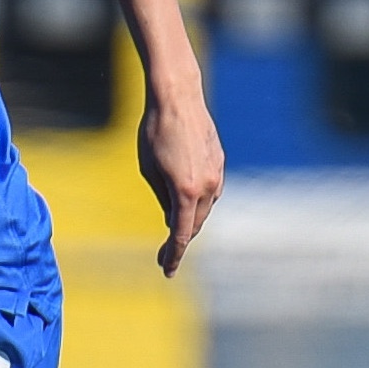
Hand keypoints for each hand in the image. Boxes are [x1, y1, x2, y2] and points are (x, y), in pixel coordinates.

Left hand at [136, 83, 224, 276]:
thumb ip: (163, 198)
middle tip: (164, 256)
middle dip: (179, 241)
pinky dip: (198, 201)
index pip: (179, 234)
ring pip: (204, 208)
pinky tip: (186, 200)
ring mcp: (216, 173)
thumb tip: (172, 219)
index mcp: (186, 191)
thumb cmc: (155, 131)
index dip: (172, 256)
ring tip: (172, 227)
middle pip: (194, 224)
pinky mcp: (219, 162)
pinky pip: (210, 190)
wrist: (177, 96)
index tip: (166, 271)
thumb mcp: (149, 169)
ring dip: (189, 219)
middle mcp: (207, 186)